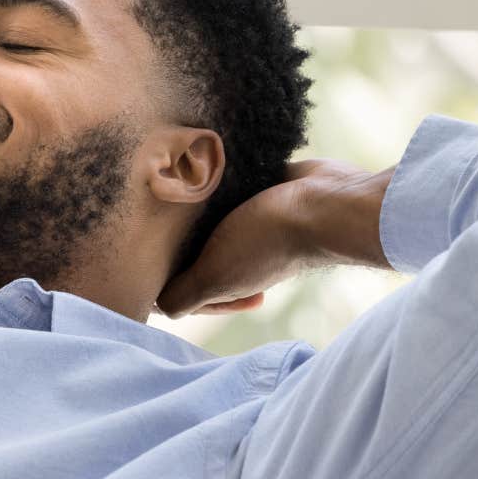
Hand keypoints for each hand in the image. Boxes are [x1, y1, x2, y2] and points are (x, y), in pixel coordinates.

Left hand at [156, 158, 381, 317]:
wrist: (323, 203)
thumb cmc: (266, 240)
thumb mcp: (215, 275)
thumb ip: (184, 295)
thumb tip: (156, 306)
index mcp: (227, 280)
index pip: (188, 291)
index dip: (165, 282)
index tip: (154, 261)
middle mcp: (240, 256)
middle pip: (196, 255)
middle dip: (177, 240)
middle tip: (157, 221)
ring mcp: (253, 225)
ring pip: (212, 220)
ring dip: (195, 208)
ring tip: (175, 192)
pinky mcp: (263, 192)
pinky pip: (233, 189)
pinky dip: (219, 181)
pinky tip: (204, 172)